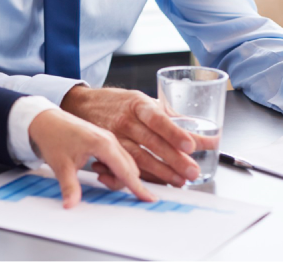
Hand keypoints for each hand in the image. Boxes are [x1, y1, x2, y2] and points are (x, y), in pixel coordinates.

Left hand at [28, 107, 155, 208]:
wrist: (44, 119)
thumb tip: (70, 205)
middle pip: (129, 168)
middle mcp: (110, 140)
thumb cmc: (53, 137)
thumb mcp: (61, 166)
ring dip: (115, 174)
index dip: (138, 187)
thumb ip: (70, 187)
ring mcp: (108, 138)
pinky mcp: (105, 139)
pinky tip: (95, 165)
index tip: (150, 199)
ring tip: (95, 170)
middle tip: (99, 179)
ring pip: (124, 163)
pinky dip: (112, 167)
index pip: (126, 171)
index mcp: (103, 144)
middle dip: (119, 181)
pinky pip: (118, 157)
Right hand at [60, 86, 199, 186]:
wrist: (83, 104)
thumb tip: (200, 130)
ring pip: (139, 158)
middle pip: (152, 142)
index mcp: (137, 104)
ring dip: (162, 172)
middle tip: (192, 171)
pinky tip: (158, 183)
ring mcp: (114, 136)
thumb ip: (168, 115)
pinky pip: (126, 167)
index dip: (174, 132)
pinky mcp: (107, 150)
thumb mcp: (141, 100)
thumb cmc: (119, 103)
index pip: (157, 118)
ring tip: (179, 181)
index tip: (190, 145)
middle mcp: (125, 120)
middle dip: (174, 159)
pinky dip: (143, 177)